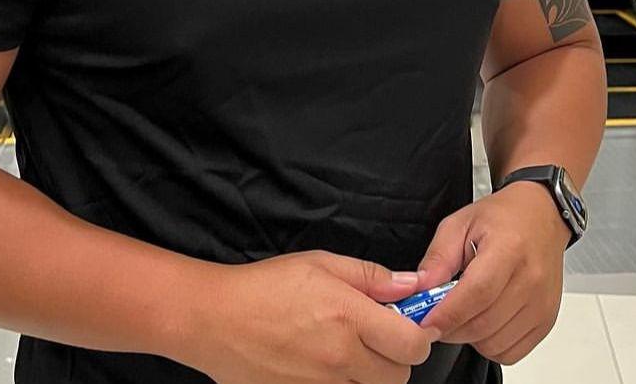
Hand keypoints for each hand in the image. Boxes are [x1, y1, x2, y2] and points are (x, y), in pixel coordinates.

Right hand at [185, 251, 434, 383]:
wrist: (216, 320)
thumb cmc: (265, 286)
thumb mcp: (319, 264)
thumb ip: (369, 276)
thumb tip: (410, 285)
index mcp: (348, 318)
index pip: (412, 345)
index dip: (419, 335)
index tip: (410, 324)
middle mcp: (341, 359)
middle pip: (399, 377)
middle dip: (396, 357)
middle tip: (377, 335)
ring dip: (370, 374)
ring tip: (346, 348)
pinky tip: (324, 363)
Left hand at [415, 182, 569, 364]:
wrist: (540, 218)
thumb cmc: (502, 218)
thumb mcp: (460, 223)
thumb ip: (438, 257)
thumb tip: (420, 288)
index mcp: (508, 248)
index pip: (477, 293)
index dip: (448, 313)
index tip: (425, 321)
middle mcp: (531, 279)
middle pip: (483, 323)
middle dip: (451, 328)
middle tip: (435, 316)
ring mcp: (541, 304)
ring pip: (494, 344)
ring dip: (470, 337)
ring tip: (463, 311)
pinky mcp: (546, 321)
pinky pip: (511, 352)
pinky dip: (490, 345)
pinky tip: (483, 320)